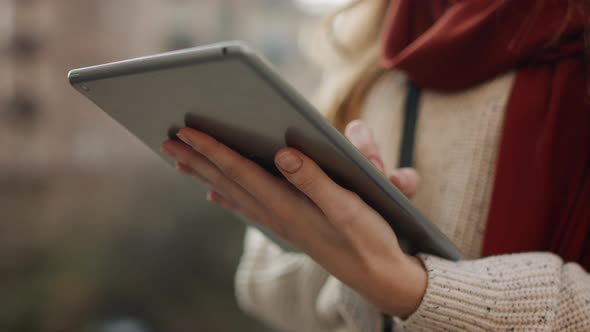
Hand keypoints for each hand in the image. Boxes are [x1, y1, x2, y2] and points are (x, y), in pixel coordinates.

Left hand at [160, 125, 425, 317]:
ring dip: (206, 175)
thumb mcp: (348, 206)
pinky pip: (248, 207)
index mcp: (288, 205)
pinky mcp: (290, 226)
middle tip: (167, 142)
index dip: (213, 150)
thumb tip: (283, 153)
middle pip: (228, 181)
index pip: (241, 171)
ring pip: (233, 193)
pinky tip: (215, 193)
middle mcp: (277, 214)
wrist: (379, 275)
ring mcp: (281, 222)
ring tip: (181, 163)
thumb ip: (315, 179)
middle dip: (198, 160)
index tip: (185, 131)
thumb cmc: (368, 238)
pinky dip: (227, 196)